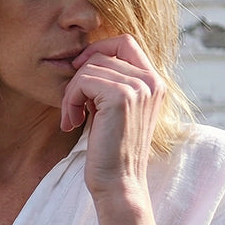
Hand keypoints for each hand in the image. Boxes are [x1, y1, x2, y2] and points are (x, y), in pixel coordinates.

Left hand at [60, 34, 163, 203]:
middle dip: (80, 76)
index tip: (80, 73)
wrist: (119, 183)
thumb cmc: (111, 151)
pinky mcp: (121, 97)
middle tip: (73, 104)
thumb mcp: (115, 110)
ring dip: (72, 93)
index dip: (98, 49)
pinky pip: (83, 81)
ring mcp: (138, 88)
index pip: (125, 41)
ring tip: (72, 118)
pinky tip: (72, 122)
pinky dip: (70, 100)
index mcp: (154, 82)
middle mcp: (152, 81)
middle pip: (103, 54)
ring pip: (90, 67)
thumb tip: (87, 57)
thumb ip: (112, 83)